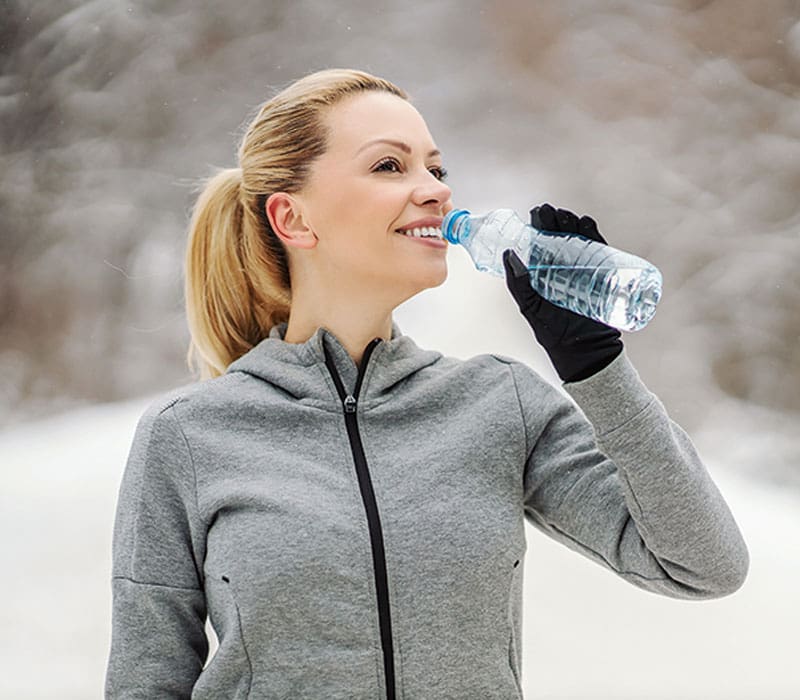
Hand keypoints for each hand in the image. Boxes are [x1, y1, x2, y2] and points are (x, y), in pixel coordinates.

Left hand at [502, 203, 622, 382]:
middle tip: (552, 212)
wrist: (584, 351)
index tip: (537, 212)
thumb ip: (518, 283)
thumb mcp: (530, 306)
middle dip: (556, 220)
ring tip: (567, 217)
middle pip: (559, 236)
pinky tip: (586, 224)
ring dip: (573, 223)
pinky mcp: (602, 273)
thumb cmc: (553, 332)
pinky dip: (593, 234)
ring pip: (578, 238)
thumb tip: (508, 254)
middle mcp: (562, 266)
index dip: (539, 224)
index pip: (540, 241)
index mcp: (543, 271)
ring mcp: (583, 268)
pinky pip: (599, 249)